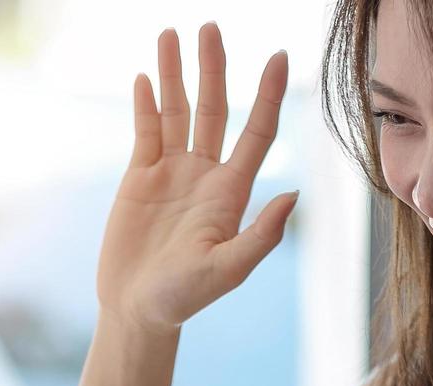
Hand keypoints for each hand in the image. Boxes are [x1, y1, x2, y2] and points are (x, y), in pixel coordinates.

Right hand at [96, 24, 298, 335]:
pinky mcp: (140, 178)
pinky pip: (146, 131)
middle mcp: (205, 174)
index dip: (267, 95)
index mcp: (231, 192)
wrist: (138, 310)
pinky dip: (146, 103)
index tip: (278, 56)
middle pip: (214, 109)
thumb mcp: (227, 270)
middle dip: (214, 68)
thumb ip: (261, 234)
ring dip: (175, 74)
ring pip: (176, 112)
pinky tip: (147, 76)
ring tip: (171, 34)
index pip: (256, 132)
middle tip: (212, 27)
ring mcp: (172, 174)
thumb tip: (294, 195)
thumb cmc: (184, 297)